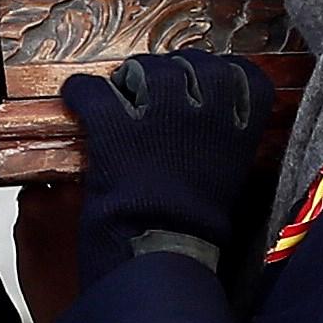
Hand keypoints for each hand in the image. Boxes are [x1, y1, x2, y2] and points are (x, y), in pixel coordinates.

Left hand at [61, 50, 267, 272]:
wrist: (160, 258)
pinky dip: (81, 91)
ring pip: (149, 68)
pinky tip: (77, 96)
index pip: (246, 78)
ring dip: (131, 76)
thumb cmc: (192, 238)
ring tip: (120, 91)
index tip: (203, 81)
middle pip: (196, 64)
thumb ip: (220, 152)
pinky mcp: (116, 129)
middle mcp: (206, 117)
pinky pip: (94, 91)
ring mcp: (161, 118)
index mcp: (239, 134)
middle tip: (154, 85)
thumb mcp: (226, 187)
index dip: (221, 73)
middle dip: (174, 69)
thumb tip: (208, 139)